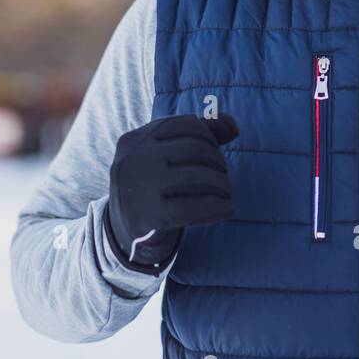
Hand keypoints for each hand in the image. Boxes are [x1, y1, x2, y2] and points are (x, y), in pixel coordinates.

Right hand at [105, 113, 239, 272]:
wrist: (125, 235)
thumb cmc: (154, 188)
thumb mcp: (166, 157)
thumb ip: (200, 135)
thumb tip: (233, 126)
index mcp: (136, 140)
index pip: (185, 124)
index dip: (210, 137)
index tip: (215, 154)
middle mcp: (133, 160)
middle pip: (195, 148)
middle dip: (218, 162)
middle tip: (222, 177)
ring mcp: (140, 188)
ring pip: (197, 176)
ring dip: (222, 185)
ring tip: (227, 194)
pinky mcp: (150, 216)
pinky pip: (193, 207)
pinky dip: (218, 207)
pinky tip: (227, 209)